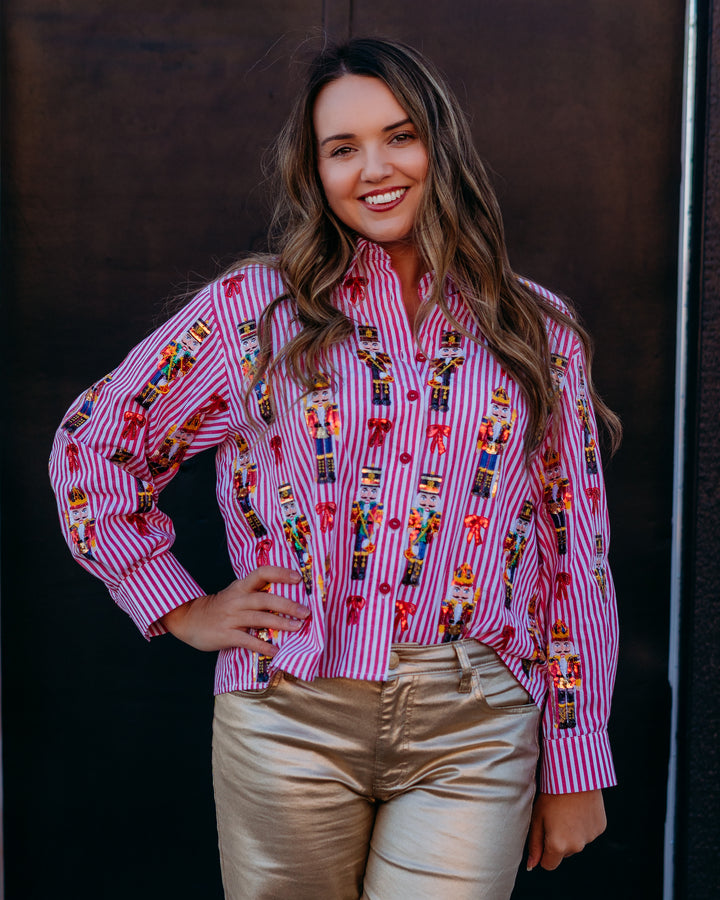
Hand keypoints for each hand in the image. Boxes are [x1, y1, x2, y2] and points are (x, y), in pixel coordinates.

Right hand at [159, 566, 309, 652]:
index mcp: (241, 586)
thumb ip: (256, 594)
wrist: (189, 619)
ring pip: (259, 618)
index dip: (280, 573)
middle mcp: (237, 599)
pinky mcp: (226, 635)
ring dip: (281, 624)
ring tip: (298, 628)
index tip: (298, 578)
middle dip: (287, 605)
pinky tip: (276, 651)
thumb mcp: (236, 594)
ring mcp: (231, 617)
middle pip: (265, 598)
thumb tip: (287, 598)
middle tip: (306, 612)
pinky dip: (263, 646)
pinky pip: (248, 640)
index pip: (262, 573)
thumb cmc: (219, 607)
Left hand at [526, 789, 605, 870]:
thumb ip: (534, 844)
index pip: (548, 864)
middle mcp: (576, 847)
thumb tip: (531, 866)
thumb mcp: (537, 817)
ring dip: (572, 832)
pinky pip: (588, 832)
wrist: (574, 774)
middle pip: (563, 853)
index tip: (543, 836)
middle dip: (558, 841)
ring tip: (567, 810)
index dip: (544, 852)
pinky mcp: (600, 828)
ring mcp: (590, 838)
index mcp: (558, 846)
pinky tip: (578, 808)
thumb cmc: (552, 794)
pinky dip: (583, 825)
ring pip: (577, 842)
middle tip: (555, 817)